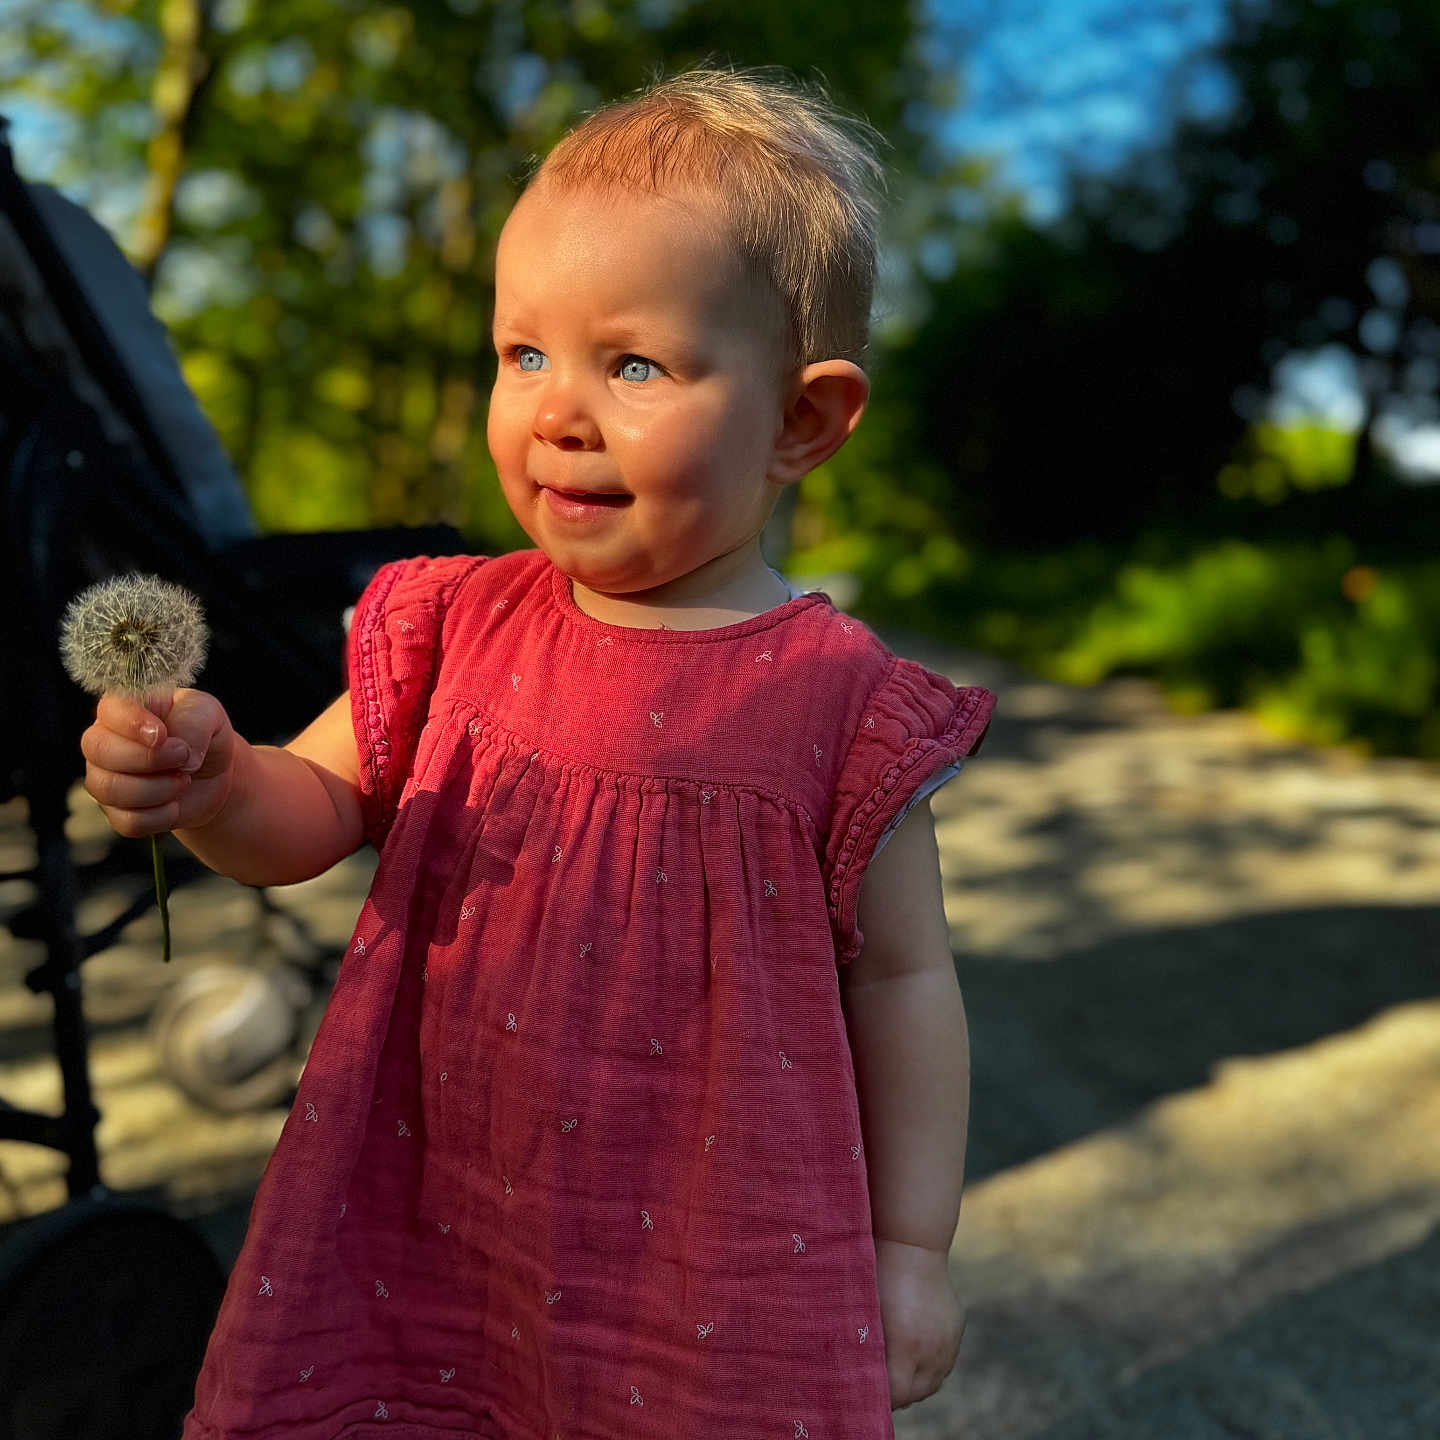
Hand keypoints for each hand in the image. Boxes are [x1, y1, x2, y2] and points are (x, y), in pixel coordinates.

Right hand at [81, 688, 236, 836]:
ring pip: (110, 789)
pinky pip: (128, 821)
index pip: (109, 710)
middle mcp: (103, 742)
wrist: (214, 775)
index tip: (163, 735)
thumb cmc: (202, 734)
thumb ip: (194, 721)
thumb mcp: (208, 713)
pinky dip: (162, 815)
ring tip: (184, 779)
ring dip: (159, 788)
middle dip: (149, 759)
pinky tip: (175, 803)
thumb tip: (184, 755)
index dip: (134, 724)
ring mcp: (104, 778)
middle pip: (100, 751)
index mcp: (120, 708)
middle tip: (184, 757)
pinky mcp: (116, 812)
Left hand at [874, 1237, 965, 1410]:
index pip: (896, 1395)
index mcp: (906, 1347)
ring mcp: (948, 1341)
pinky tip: (913, 1355)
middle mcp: (931, 1350)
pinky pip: (943, 1361)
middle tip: (879, 1389)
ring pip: (933, 1381)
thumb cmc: (878, 1276)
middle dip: (898, 1395)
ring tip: (897, 1375)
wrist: (912, 1245)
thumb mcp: (867, 1315)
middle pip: (916, 1393)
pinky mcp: (956, 1330)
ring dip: (916, 1383)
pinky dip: (929, 1364)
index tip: (865, 1394)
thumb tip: (860, 1379)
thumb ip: (867, 1352)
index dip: (880, 1397)